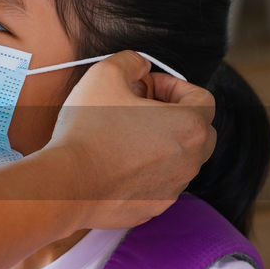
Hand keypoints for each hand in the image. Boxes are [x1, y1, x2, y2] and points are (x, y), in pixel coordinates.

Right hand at [45, 51, 215, 229]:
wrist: (67, 185)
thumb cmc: (89, 131)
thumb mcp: (104, 74)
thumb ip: (130, 61)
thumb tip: (140, 66)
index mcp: (189, 126)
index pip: (202, 99)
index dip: (174, 86)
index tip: (147, 86)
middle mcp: (190, 161)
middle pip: (199, 132)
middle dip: (175, 117)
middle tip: (140, 110)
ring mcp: (173, 188)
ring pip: (179, 160)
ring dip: (160, 144)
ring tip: (124, 136)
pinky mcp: (153, 207)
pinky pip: (158, 183)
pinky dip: (145, 171)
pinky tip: (115, 164)